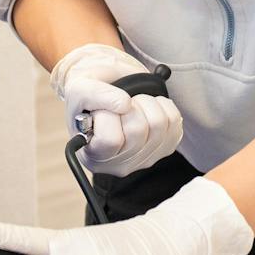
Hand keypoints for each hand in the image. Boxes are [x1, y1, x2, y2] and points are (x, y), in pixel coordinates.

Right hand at [51, 43, 182, 175]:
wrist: (107, 91)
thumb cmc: (90, 97)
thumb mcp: (79, 89)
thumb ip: (95, 95)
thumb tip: (124, 104)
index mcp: (93, 157)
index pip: (110, 140)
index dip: (108, 115)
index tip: (100, 110)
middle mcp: (119, 165)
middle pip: (138, 131)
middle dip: (129, 105)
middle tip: (118, 103)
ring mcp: (144, 159)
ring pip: (158, 124)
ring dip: (146, 102)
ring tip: (132, 104)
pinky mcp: (165, 148)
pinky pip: (175, 121)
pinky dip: (162, 104)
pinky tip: (147, 108)